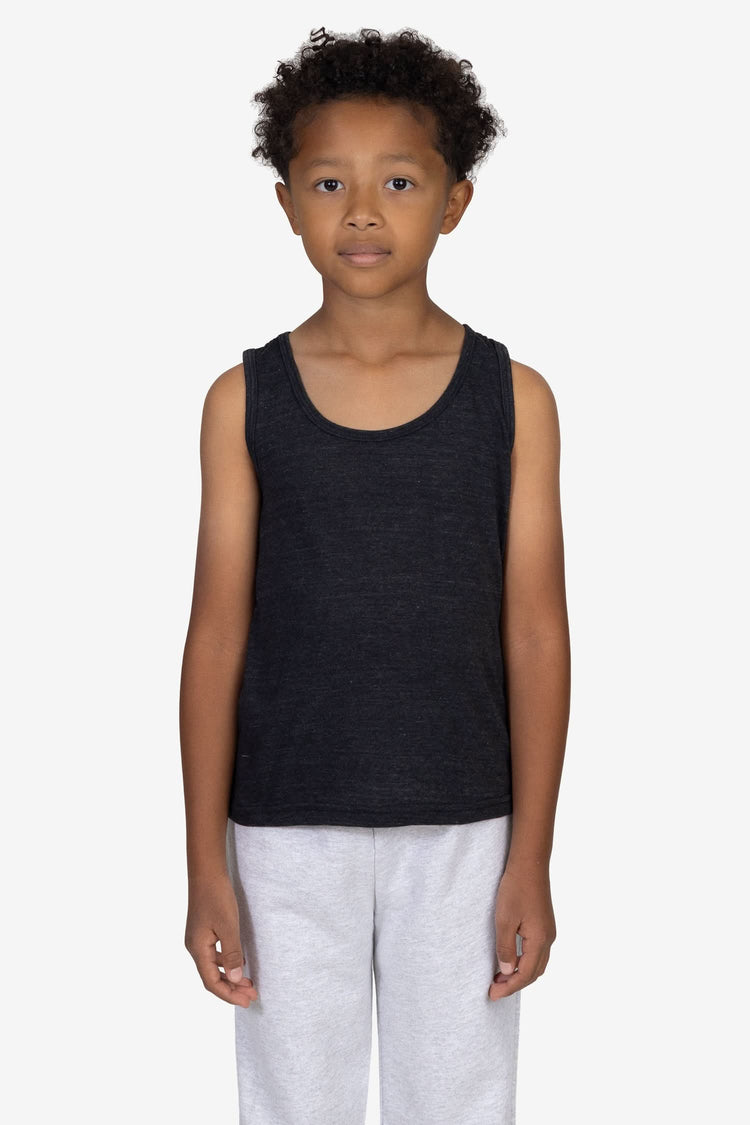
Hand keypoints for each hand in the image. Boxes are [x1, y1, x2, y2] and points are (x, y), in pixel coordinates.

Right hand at [184, 872, 258, 1006]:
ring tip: (249, 983)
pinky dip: (227, 963)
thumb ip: (231, 953)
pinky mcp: (203, 931)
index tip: (247, 1001)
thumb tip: (234, 979)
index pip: (212, 983)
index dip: (229, 995)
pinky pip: (214, 955)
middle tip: (252, 996)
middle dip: (232, 989)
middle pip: (212, 977)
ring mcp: (198, 939)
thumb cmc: (217, 897)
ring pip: (213, 966)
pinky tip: (240, 962)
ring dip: (230, 976)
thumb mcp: (228, 926)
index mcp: (197, 949)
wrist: (206, 872)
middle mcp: (194, 947)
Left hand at [488, 863, 555, 999]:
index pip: (525, 974)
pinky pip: (537, 952)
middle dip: (515, 984)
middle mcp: (548, 939)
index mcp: (540, 940)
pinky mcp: (544, 924)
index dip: (508, 987)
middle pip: (534, 973)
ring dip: (520, 974)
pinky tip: (511, 959)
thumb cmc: (516, 889)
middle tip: (494, 989)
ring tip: (500, 977)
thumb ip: (505, 948)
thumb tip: (506, 971)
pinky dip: (524, 962)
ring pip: (537, 963)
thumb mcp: (504, 920)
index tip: (492, 994)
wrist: (530, 864)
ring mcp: (548, 932)